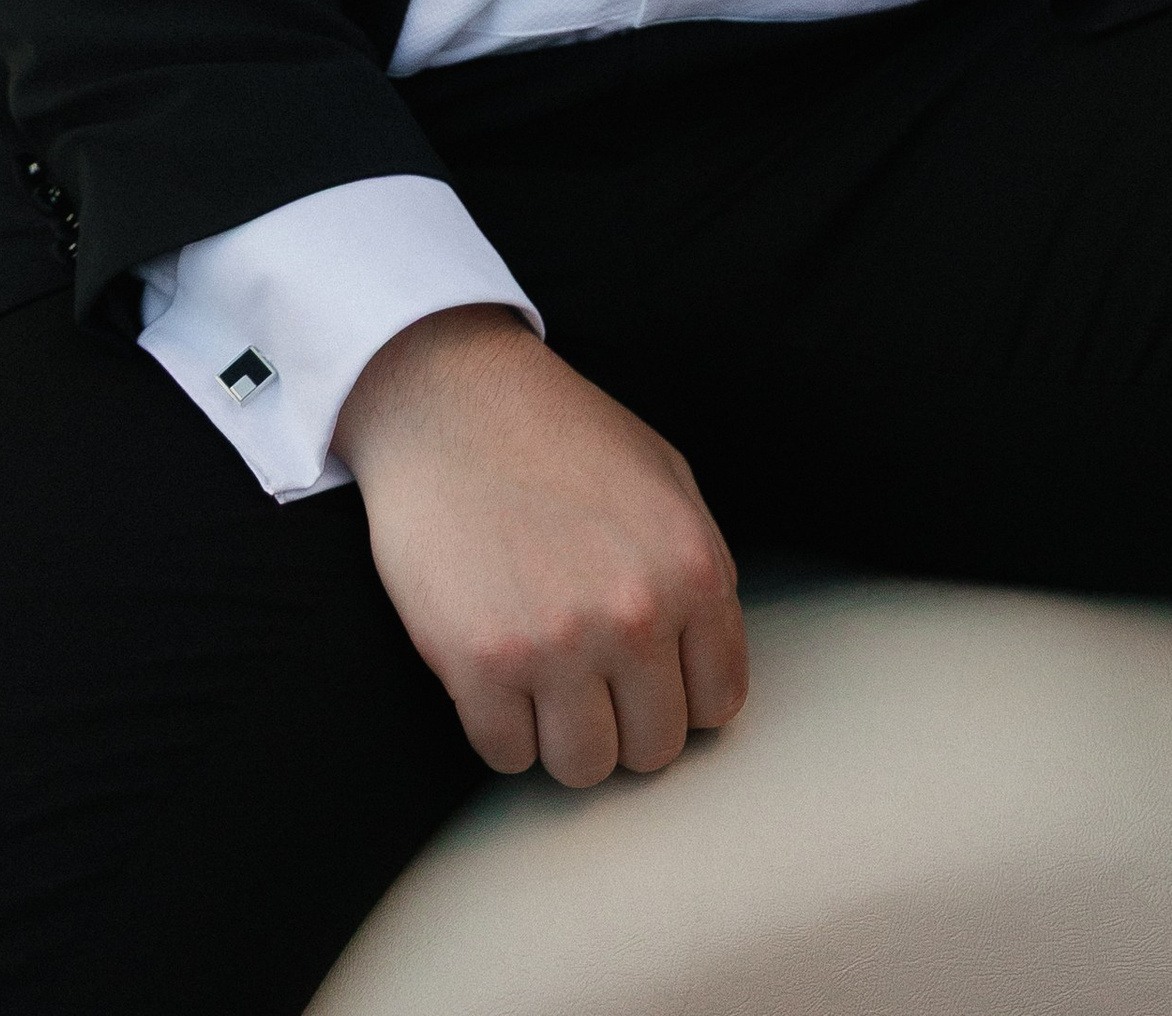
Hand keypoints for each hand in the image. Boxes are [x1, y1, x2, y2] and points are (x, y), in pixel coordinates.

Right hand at [336, 304, 747, 784]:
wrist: (453, 402)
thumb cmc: (559, 436)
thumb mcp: (665, 478)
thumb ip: (700, 568)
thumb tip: (708, 654)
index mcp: (691, 568)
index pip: (718, 703)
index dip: (681, 697)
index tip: (649, 679)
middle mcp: (635, 615)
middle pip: (654, 748)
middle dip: (625, 722)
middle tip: (590, 679)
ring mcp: (557, 645)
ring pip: (584, 768)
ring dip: (564, 736)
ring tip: (543, 679)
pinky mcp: (479, 665)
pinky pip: (508, 756)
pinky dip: (503, 729)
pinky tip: (496, 673)